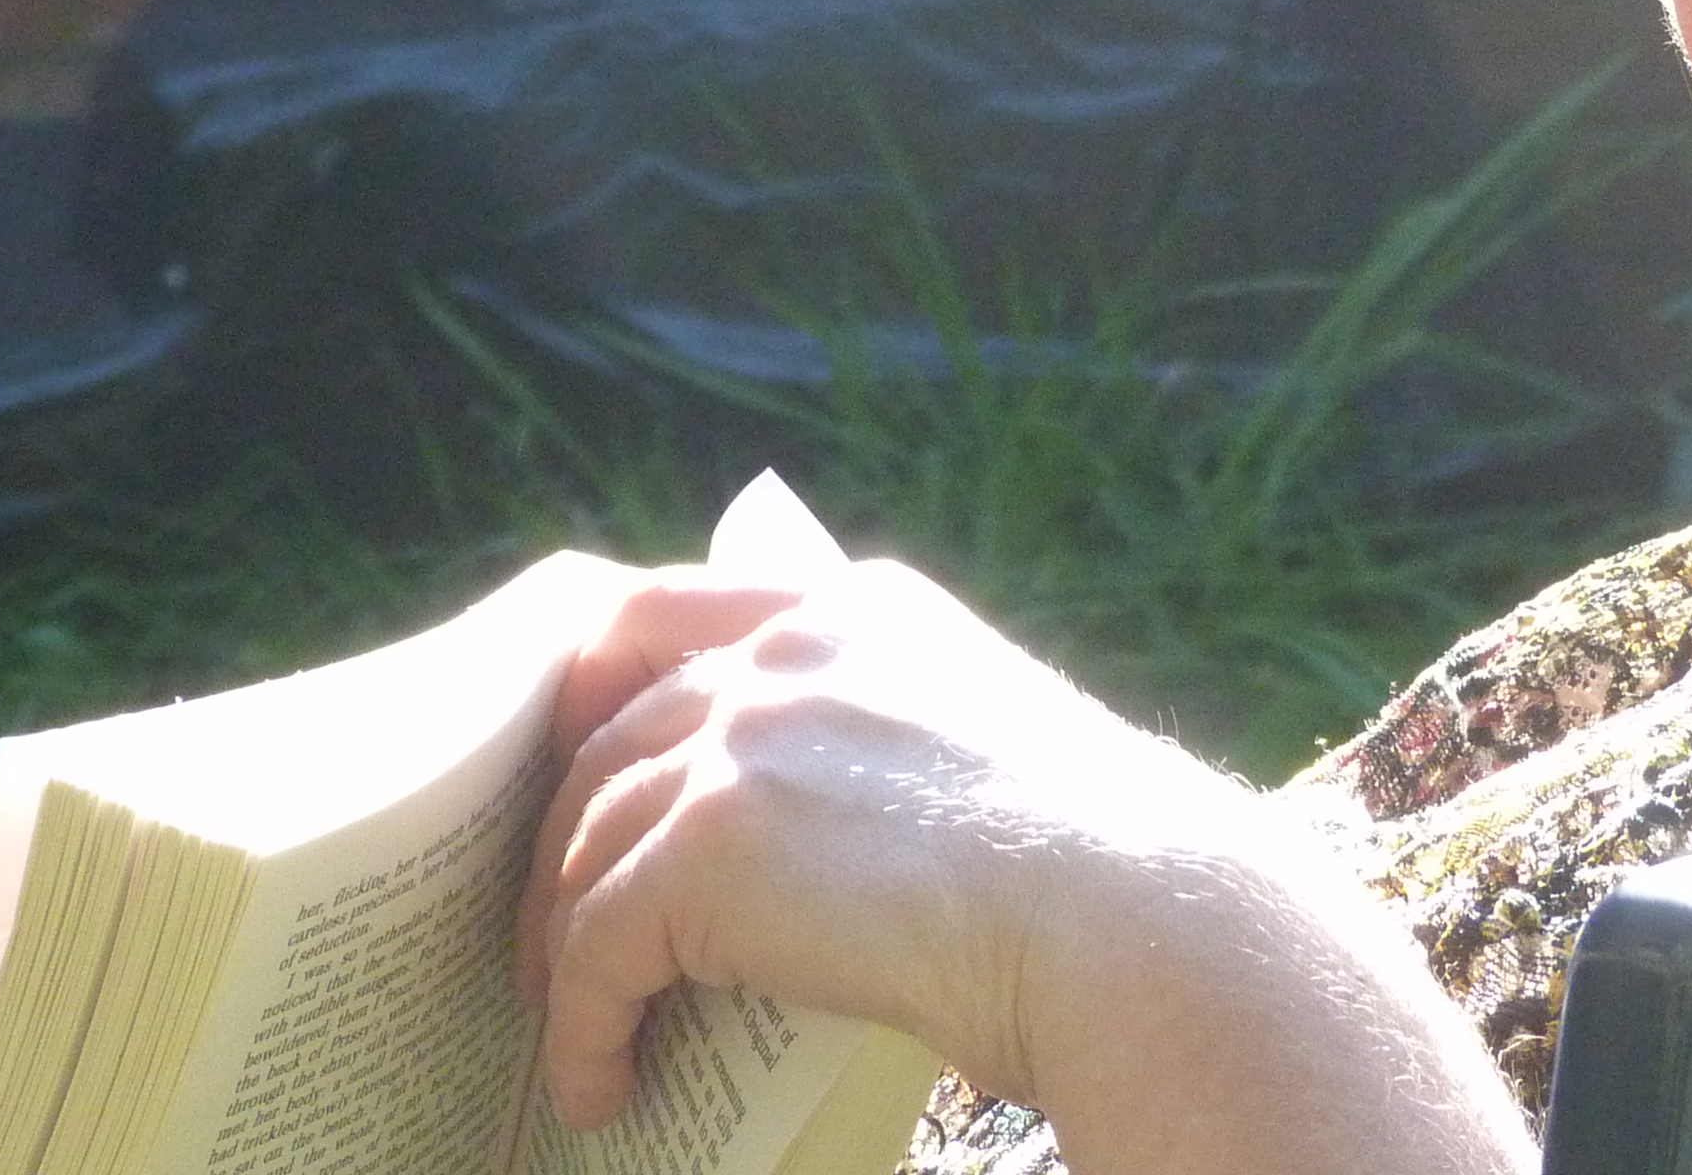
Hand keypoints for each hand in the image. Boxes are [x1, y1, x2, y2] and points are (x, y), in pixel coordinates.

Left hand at [520, 558, 1254, 1113]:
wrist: (1134, 918)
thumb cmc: (1103, 869)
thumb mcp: (987, 744)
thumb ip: (885, 740)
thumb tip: (811, 840)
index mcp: (860, 607)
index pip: (672, 607)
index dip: (602, 684)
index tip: (576, 754)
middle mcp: (789, 650)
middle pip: (612, 729)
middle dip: (566, 828)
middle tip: (557, 915)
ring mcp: (744, 740)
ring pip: (591, 840)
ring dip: (566, 941)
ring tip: (575, 1020)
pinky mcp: (710, 852)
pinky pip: (597, 945)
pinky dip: (582, 1024)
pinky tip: (600, 1085)